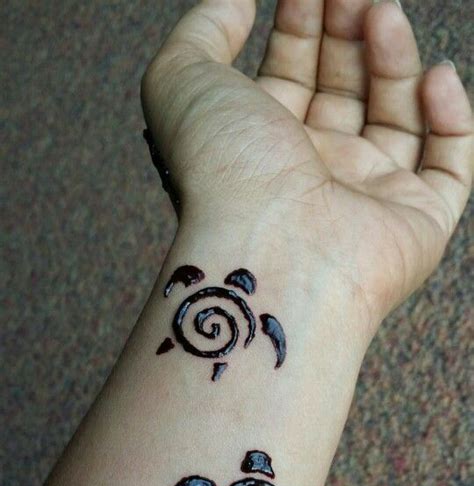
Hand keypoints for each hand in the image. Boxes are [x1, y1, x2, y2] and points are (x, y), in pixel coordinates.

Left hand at [141, 0, 471, 331]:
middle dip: (349, 32)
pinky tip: (434, 77)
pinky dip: (450, 119)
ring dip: (394, 60)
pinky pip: (448, 168)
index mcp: (261, 148)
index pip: (291, 73)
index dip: (302, 24)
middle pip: (345, 90)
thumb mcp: (182, 81)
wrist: (270, 254)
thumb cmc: (222, 173)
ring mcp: (367, 201)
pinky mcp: (417, 226)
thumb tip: (237, 2)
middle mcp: (313, 175)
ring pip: (397, 118)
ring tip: (383, 15)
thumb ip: (204, 31)